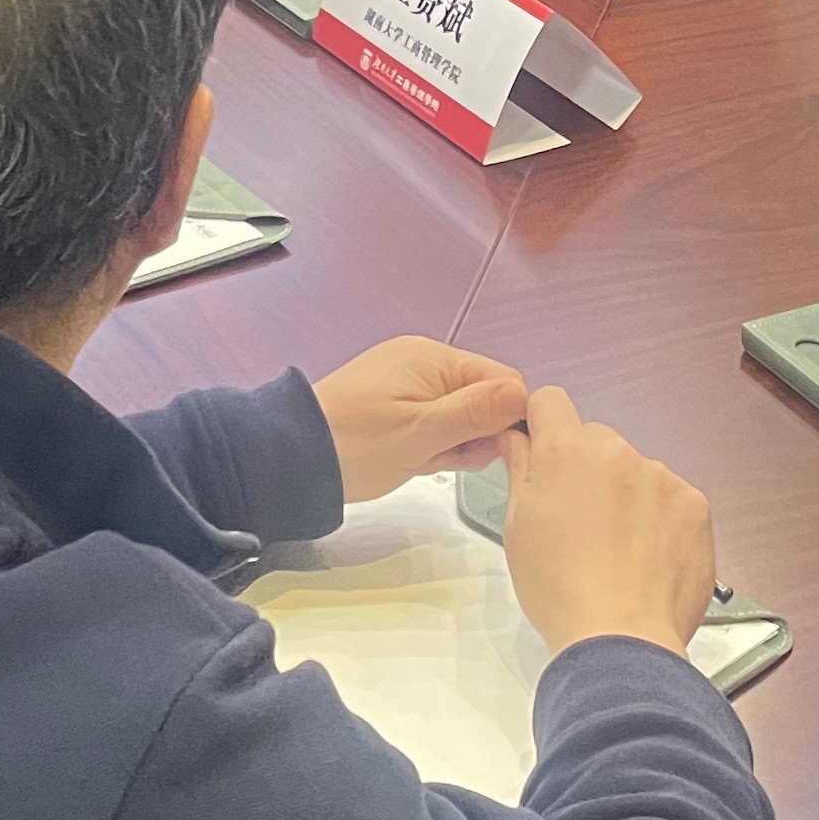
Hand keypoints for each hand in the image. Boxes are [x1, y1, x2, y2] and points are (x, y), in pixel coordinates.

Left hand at [313, 336, 529, 504]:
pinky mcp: (395, 408)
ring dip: (452, 444)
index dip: (506, 416)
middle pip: (481, 398)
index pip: (500, 379)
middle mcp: (424, 363)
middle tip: (444, 459)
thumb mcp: (421, 432)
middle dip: (475, 434)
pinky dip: (431, 445)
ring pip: (458, 416)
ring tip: (424, 461)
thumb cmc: (359, 445)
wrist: (293, 459)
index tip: (490, 450)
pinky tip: (414, 461)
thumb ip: (475, 412)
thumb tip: (525, 395)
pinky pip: (433, 424)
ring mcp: (408, 385)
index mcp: (433, 358)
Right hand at [498, 386, 717, 659]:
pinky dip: (660, 521)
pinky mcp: (694, 504)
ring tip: (617, 552)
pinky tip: (647, 559)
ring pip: (636, 472)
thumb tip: (519, 440)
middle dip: (587, 471)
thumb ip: (521, 470)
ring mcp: (661, 477)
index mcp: (566, 451)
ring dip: (627, 497)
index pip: (550, 401)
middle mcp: (617, 452)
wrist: (620, 639)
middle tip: (579, 523)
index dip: (542, 425)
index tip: (542, 450)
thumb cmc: (562, 592)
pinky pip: (671, 498)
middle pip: (596, 441)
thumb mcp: (517, 527)